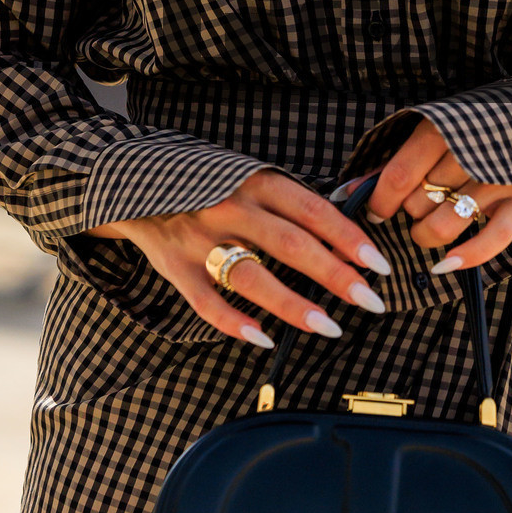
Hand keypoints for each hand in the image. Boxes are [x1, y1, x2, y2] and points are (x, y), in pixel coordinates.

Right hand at [88, 169, 392, 348]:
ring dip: (294, 306)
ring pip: (253, 277)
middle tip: (371, 301)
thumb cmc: (207, 182)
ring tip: (329, 327)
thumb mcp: (250, 174)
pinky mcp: (175, 267)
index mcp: (256, 181)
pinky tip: (264, 339)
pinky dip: (235, 324)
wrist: (132, 179)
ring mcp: (201, 238)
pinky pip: (207, 302)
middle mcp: (230, 207)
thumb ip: (293, 196)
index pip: (313, 211)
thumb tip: (353, 208)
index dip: (350, 239)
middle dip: (336, 276)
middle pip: (292, 245)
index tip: (379, 266)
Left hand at [355, 118, 511, 275]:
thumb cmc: (481, 123)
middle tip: (416, 207)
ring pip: (445, 225)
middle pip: (419, 204)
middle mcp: (471, 152)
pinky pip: (492, 240)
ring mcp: (501, 178)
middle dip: (408, 214)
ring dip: (427, 235)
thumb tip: (348, 191)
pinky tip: (445, 265)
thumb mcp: (437, 129)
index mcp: (444, 129)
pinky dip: (466, 257)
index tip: (376, 211)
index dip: (379, 202)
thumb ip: (396, 160)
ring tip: (429, 226)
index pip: (398, 176)